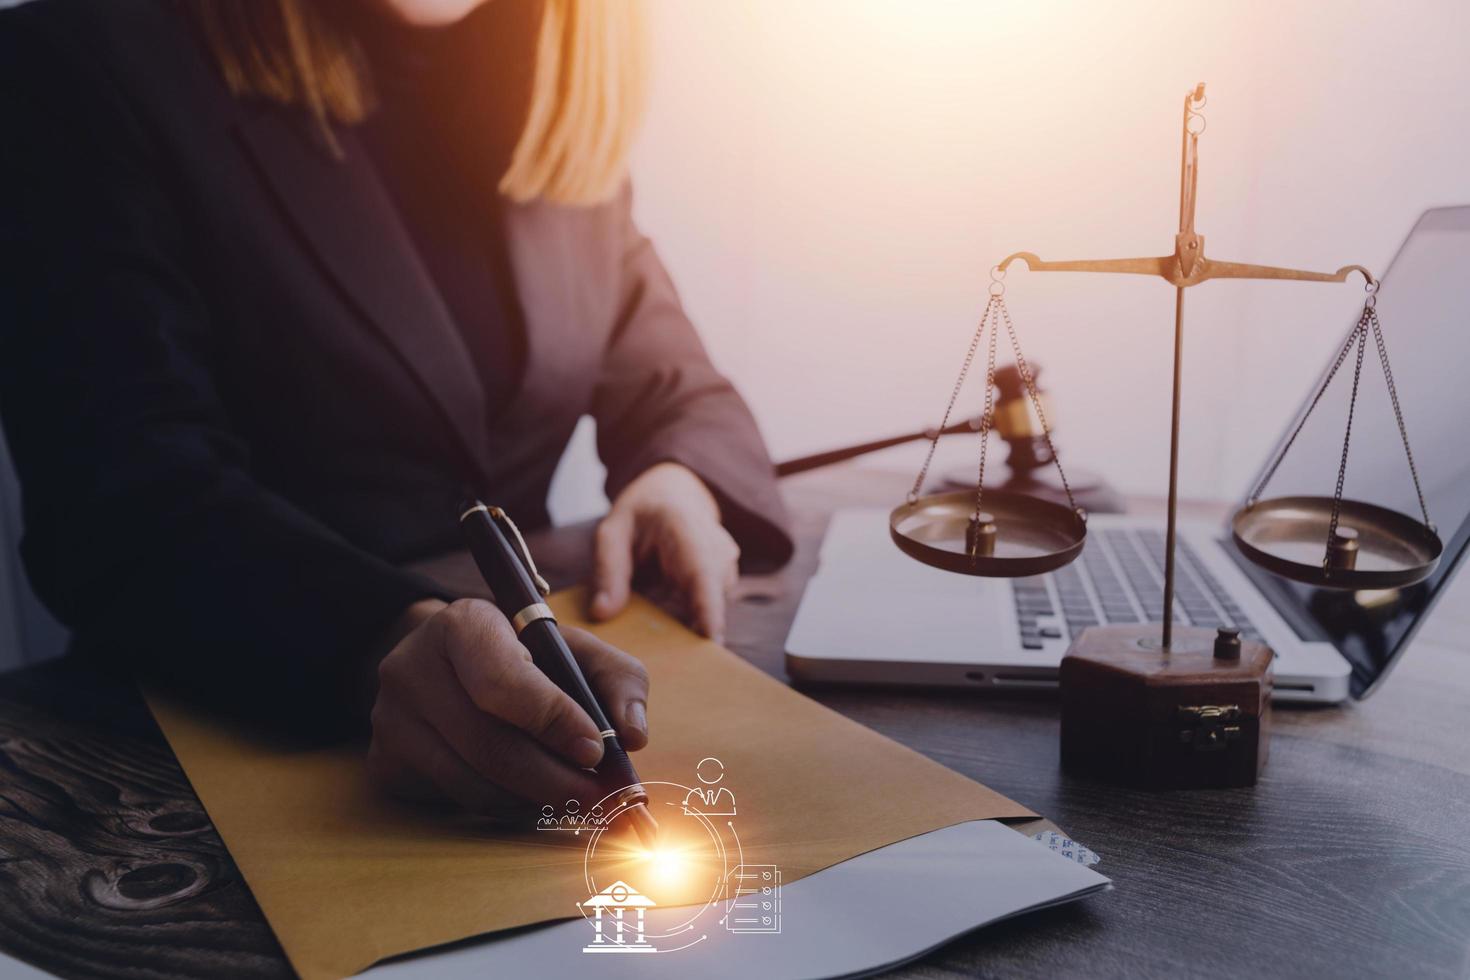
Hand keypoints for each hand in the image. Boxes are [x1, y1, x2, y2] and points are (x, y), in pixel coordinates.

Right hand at [367, 598, 648, 816]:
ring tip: (576, 801)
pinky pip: (453, 801)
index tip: (595, 751)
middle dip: (555, 780)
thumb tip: (632, 735)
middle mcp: (413, 668)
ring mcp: (391, 719)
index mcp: (463, 625)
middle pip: (489, 744)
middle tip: (601, 799)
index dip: (552, 720)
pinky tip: (533, 799)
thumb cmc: (523, 655)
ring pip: (472, 783)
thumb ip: (617, 680)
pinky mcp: (385, 762)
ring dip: (534, 802)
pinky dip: (503, 808)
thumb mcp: (574, 648)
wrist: (447, 663)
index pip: (502, 682)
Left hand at [589, 462, 739, 640]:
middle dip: (687, 629)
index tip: (710, 638)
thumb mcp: (612, 533)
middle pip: (710, 599)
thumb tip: (603, 612)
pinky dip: (686, 617)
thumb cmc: (642, 514)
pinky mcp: (724, 583)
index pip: (702, 572)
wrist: (673, 496)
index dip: (709, 607)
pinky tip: (665, 612)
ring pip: (709, 609)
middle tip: (657, 648)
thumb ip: (608, 571)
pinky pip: (707, 610)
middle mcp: (716, 547)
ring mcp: (726, 566)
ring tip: (654, 617)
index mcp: (685, 528)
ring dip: (682, 622)